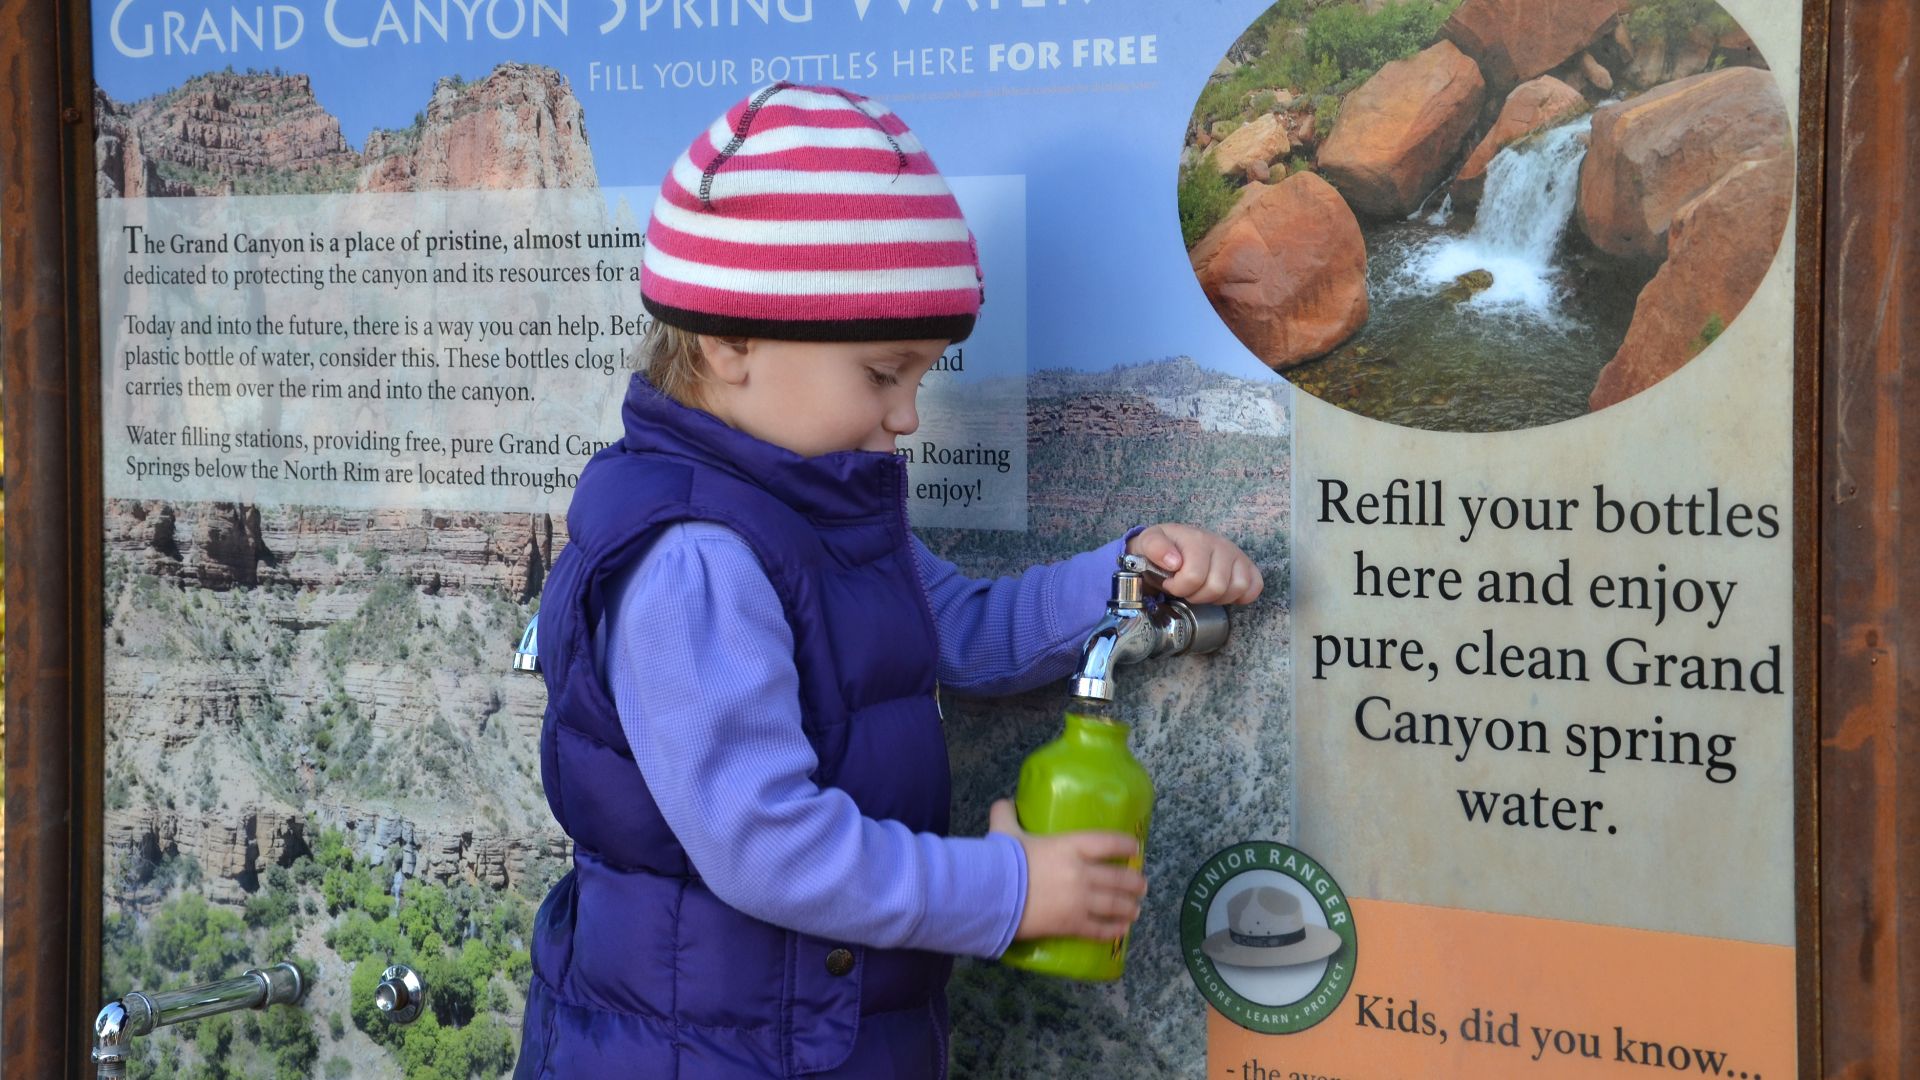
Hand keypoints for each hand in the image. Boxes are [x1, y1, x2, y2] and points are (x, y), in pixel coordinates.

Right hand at [990, 799, 1146, 941]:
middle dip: (1135, 883)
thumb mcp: (1004, 832)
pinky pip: (1099, 929)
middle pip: (1119, 878)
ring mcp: (1080, 901)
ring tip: (1136, 910)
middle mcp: (1082, 872)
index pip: (1108, 842)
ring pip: (1115, 905)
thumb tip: (1003, 803)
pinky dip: (1113, 930)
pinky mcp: (1072, 925)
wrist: (992, 895)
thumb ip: (1006, 815)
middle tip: (1142, 885)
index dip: (1126, 845)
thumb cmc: (1002, 861)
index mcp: (1070, 846)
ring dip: (1129, 907)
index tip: (1135, 848)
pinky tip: (1121, 930)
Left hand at [1127, 523, 1263, 604]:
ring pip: (1239, 587)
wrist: (1173, 544)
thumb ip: (1155, 548)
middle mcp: (1220, 544)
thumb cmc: (1162, 548)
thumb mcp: (1148, 543)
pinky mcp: (1246, 564)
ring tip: (1203, 590)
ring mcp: (1236, 554)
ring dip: (1217, 598)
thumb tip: (1174, 562)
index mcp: (1196, 539)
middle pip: (1217, 587)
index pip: (1194, 576)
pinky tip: (1224, 594)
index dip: (1179, 587)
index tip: (1169, 583)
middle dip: (1196, 596)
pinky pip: (1255, 585)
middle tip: (1186, 590)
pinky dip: (1242, 596)